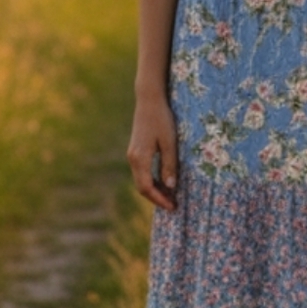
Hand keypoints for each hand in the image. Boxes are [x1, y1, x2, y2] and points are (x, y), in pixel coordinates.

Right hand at [126, 91, 178, 209]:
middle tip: (173, 205)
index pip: (147, 187)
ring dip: (155, 190)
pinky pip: (142, 171)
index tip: (173, 206)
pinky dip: (152, 180)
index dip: (159, 199)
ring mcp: (133, 154)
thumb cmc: (162, 119)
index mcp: (140, 158)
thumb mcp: (170, 143)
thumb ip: (169, 165)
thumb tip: (171, 187)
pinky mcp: (136, 150)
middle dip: (157, 198)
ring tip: (171, 196)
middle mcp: (133, 158)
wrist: (149, 100)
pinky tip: (164, 182)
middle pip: (142, 187)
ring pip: (141, 180)